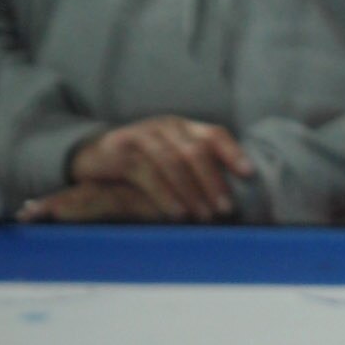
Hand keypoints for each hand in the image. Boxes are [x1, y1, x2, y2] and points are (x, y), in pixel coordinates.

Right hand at [38, 119, 255, 222]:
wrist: (95, 157)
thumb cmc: (144, 166)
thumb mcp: (174, 165)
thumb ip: (199, 173)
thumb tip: (231, 203)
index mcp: (185, 128)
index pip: (215, 135)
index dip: (233, 153)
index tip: (249, 175)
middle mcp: (166, 127)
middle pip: (197, 151)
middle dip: (214, 182)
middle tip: (226, 210)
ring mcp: (142, 135)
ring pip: (173, 162)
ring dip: (192, 192)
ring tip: (205, 217)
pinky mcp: (121, 149)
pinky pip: (148, 173)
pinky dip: (166, 195)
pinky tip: (178, 213)